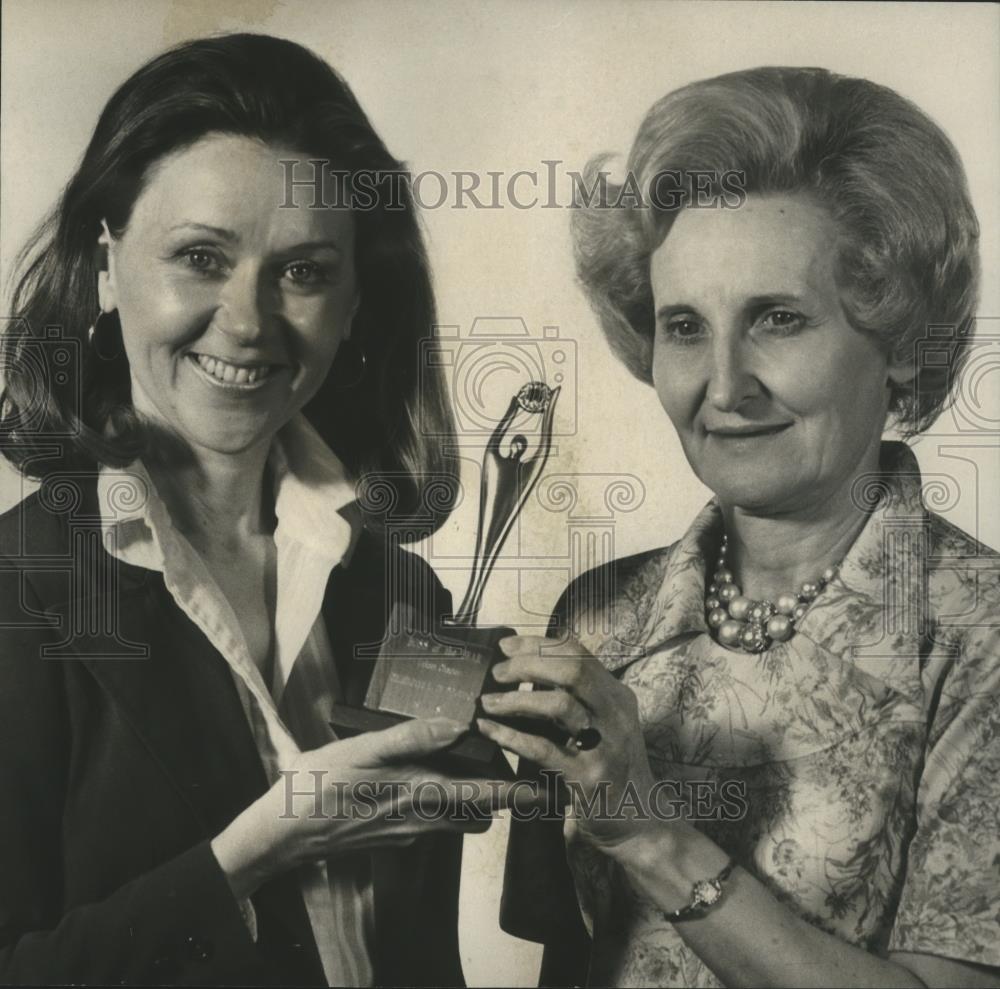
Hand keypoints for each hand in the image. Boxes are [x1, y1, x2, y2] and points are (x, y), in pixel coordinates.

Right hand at [212, 717, 509, 898]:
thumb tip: (458, 725)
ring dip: (476, 802)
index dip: (519, 791)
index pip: (486, 795)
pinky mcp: (394, 834)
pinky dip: (447, 805)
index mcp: (421, 793)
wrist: (285, 831)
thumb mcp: (364, 750)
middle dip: (504, 797)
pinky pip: (435, 822)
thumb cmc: (321, 785)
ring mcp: (409, 830)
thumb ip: (412, 737)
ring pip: (459, 818)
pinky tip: (433, 781)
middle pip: (480, 810)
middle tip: (524, 777)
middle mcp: (423, 818)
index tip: (547, 786)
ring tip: (483, 772)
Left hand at [477, 635, 675, 857]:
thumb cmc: (613, 767)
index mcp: (617, 695)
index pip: (577, 653)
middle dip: (528, 664)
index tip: (506, 645)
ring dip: (516, 700)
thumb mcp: (606, 723)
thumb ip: (579, 696)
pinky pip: (543, 750)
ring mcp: (604, 746)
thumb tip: (530, 667)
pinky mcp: (587, 778)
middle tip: (498, 673)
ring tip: (489, 703)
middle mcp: (615, 715)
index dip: (538, 644)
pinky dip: (511, 736)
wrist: (641, 821)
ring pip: (558, 705)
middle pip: (571, 670)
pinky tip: (490, 731)